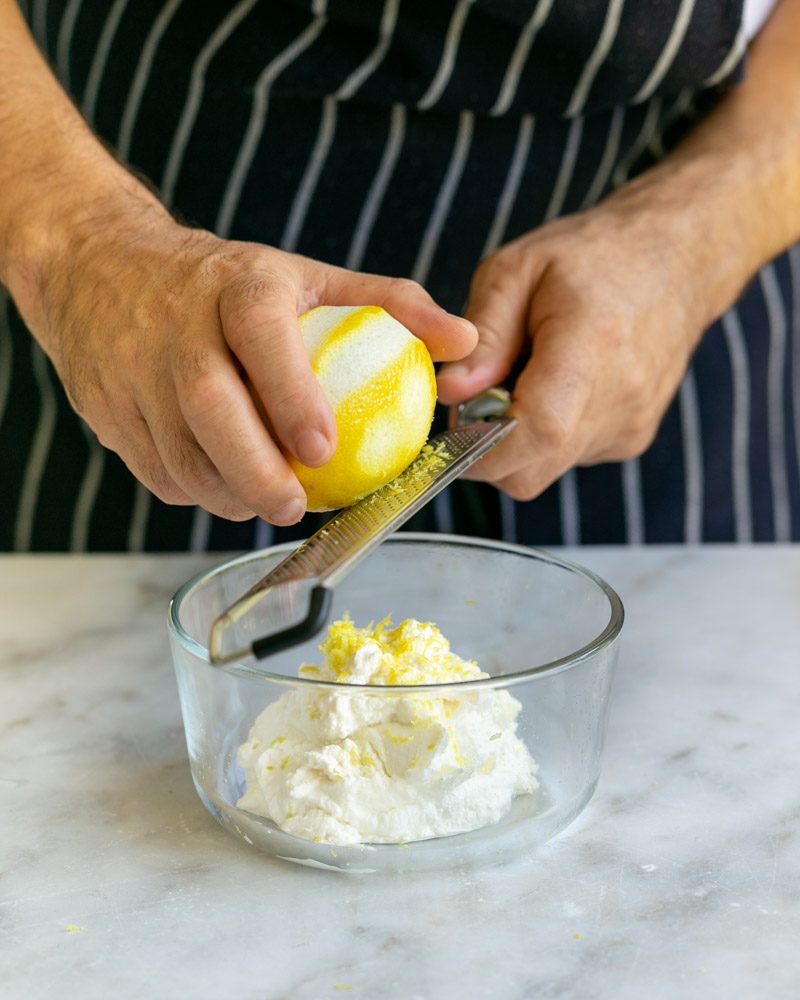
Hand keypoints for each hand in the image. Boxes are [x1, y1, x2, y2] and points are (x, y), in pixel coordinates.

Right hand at [16, 197, 476, 523]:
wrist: (102, 268)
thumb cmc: (225, 282)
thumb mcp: (306, 275)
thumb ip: (389, 304)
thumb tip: (464, 342)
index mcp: (235, 288)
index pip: (260, 337)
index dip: (291, 395)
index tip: (324, 448)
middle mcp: (178, 329)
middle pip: (208, 409)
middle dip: (254, 470)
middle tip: (295, 506)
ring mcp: (134, 374)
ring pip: (182, 455)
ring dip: (229, 492)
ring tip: (271, 499)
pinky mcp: (109, 414)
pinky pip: (159, 472)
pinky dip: (198, 490)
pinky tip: (227, 482)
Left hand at [436, 189, 717, 499]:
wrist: (677, 260)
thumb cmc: (592, 255)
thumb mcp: (517, 270)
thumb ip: (484, 335)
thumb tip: (450, 393)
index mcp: (593, 345)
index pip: (537, 431)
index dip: (479, 444)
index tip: (450, 423)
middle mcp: (620, 398)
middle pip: (529, 469)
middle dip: (484, 447)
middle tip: (481, 391)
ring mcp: (630, 426)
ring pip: (542, 469)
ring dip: (514, 439)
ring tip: (527, 376)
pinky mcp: (631, 440)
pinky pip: (565, 458)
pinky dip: (544, 435)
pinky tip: (557, 386)